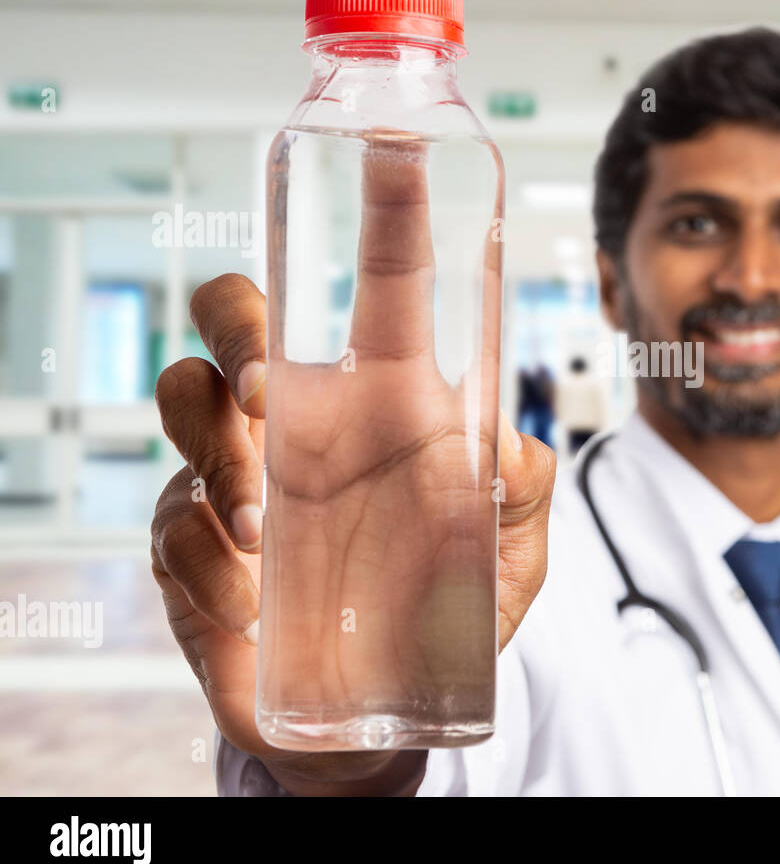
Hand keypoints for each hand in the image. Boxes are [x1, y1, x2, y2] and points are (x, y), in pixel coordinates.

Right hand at [150, 136, 554, 792]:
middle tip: (275, 387)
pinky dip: (208, 560)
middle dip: (238, 324)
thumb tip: (514, 448)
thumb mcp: (510, 555)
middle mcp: (305, 424)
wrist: (384, 714)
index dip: (386, 212)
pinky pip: (172, 524)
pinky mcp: (195, 551)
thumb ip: (523, 497)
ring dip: (210, 444)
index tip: (393, 149)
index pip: (378, 284)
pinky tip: (256, 604)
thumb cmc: (446, 611)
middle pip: (236, 313)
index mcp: (384, 402)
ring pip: (181, 398)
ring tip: (261, 519)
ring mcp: (242, 482)